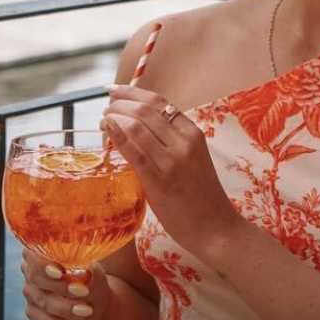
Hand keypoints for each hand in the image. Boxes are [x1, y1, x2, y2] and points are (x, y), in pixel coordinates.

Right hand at [21, 251, 108, 319]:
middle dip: (61, 287)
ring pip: (43, 302)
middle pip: (37, 279)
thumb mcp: (97, 276)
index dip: (43, 264)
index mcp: (41, 253)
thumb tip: (91, 268)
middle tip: (83, 292)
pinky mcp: (34, 312)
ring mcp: (31, 293)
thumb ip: (93, 273)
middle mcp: (31, 272)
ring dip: (65, 309)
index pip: (33, 255)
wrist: (94, 302)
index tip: (60, 272)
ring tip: (86, 312)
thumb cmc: (92, 281)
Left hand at [101, 85, 236, 255]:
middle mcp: (184, 142)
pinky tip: (107, 130)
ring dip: (114, 119)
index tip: (113, 91)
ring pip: (136, 127)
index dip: (131, 92)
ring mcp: (173, 162)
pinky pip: (134, 152)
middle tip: (105, 111)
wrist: (216, 229)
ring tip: (103, 123)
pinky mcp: (160, 182)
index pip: (159, 102)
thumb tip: (137, 127)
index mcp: (193, 133)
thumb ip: (170, 141)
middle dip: (118, 105)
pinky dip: (117, 136)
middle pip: (144, 110)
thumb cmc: (201, 197)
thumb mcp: (191, 159)